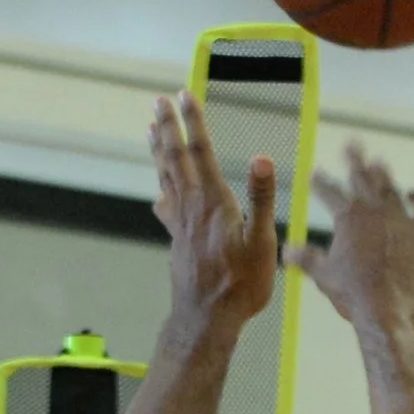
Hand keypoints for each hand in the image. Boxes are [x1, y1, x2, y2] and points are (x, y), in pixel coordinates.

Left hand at [149, 89, 278, 337]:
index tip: (185, 95)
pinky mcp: (178, 239)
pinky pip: (167, 204)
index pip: (201, 152)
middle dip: (169, 127)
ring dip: (159, 150)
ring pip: (166, 177)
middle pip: (176, 158)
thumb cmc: (239, 284)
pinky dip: (162, 188)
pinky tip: (158, 190)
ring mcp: (181, 223)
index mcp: (214, 202)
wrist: (207, 319)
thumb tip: (262, 158)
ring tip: (151, 128)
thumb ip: (261, 198)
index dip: (193, 122)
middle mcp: (192, 207)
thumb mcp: (261, 242)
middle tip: (158, 101)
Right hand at [291, 142, 413, 332]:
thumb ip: (306, 258)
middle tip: (350, 145)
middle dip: (354, 159)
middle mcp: (375, 209)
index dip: (319, 181)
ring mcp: (402, 218)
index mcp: (348, 216)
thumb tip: (286, 251)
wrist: (391, 309)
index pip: (329, 191)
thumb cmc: (355, 294)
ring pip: (391, 186)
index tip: (314, 174)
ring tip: (378, 163)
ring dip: (383, 174)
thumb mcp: (323, 275)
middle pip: (362, 176)